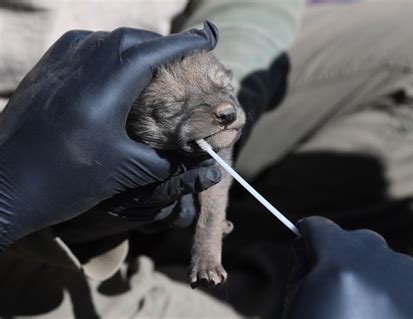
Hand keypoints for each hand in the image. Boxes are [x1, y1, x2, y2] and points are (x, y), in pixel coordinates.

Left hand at [0, 22, 218, 248]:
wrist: (4, 186)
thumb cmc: (66, 180)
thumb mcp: (127, 171)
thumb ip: (168, 162)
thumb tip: (201, 162)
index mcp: (106, 85)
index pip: (155, 51)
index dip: (185, 44)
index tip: (208, 38)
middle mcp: (82, 62)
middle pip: (133, 40)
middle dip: (163, 46)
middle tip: (185, 59)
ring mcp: (60, 62)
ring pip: (108, 41)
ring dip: (137, 49)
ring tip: (156, 66)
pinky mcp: (47, 70)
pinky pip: (87, 48)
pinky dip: (111, 54)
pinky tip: (119, 73)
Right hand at [285, 216, 412, 318]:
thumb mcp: (298, 303)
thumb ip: (302, 266)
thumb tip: (306, 243)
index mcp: (336, 264)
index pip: (320, 227)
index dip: (310, 236)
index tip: (308, 243)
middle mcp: (376, 263)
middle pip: (357, 239)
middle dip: (344, 255)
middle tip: (339, 286)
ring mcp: (410, 279)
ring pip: (388, 258)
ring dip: (376, 273)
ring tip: (369, 309)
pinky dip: (404, 293)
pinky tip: (393, 318)